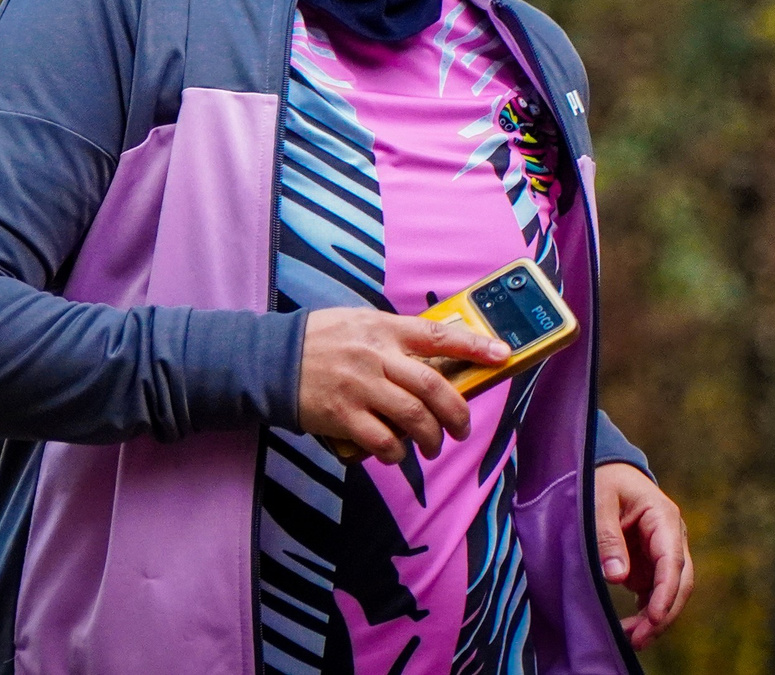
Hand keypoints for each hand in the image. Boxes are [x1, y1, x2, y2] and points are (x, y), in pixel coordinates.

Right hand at [297, 309, 508, 465]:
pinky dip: (396, 452)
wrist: (271, 360)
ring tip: (432, 446)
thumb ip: (394, 337)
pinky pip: (383, 441)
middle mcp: (376, 356)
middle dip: (456, 413)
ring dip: (430, 437)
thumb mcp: (360, 322)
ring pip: (413, 417)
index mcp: (384, 329)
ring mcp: (359, 387)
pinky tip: (397, 453)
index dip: (475, 346)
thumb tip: (436, 357)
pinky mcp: (343, 415)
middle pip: (432, 386)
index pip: (439, 334)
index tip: (503, 355)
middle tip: (462, 428)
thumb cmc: (320, 340)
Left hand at [595, 461, 692, 648]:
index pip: (672, 561)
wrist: (607, 471)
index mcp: (663, 517)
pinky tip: (632, 630)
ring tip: (631, 640)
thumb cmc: (603, 480)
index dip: (666, 592)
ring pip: (670, 592)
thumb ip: (607, 536)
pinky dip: (646, 612)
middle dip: (663, 614)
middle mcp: (671, 538)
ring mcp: (663, 553)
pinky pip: (654, 593)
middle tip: (638, 639)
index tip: (653, 617)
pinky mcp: (651, 564)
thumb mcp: (598, 500)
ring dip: (654, 618)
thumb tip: (617, 577)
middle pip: (679, 582)